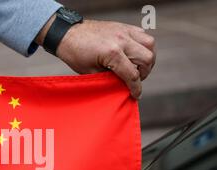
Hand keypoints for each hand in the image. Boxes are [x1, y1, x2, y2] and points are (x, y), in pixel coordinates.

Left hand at [35, 18, 155, 98]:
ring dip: (147, 58)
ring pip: (149, 44)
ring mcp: (124, 31)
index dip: (136, 88)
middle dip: (144, 73)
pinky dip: (142, 45)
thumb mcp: (91, 72)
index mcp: (112, 53)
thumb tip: (122, 86)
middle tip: (135, 79)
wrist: (67, 34)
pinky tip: (134, 53)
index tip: (136, 95)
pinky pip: (143, 35)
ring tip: (137, 66)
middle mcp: (121, 40)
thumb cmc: (75, 54)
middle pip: (147, 59)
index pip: (132, 75)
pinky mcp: (123, 26)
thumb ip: (109, 79)